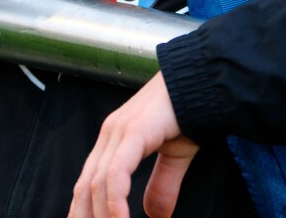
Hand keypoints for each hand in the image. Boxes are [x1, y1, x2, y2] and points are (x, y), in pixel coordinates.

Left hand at [68, 72, 198, 217]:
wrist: (202, 82)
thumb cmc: (188, 112)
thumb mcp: (173, 157)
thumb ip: (162, 185)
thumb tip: (154, 216)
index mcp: (114, 139)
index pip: (88, 182)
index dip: (83, 211)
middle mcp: (110, 134)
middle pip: (86, 186)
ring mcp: (118, 131)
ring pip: (97, 184)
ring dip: (102, 217)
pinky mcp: (133, 131)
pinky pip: (117, 173)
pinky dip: (115, 202)